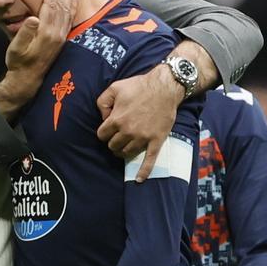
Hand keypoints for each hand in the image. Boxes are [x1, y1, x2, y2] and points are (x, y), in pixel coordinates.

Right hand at [0, 0, 75, 119]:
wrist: (27, 80)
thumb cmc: (17, 63)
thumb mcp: (15, 50)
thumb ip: (24, 33)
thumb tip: (33, 18)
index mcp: (45, 34)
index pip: (51, 6)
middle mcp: (56, 34)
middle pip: (61, 5)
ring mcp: (61, 38)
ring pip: (66, 10)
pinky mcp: (61, 40)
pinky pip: (69, 19)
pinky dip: (71, 6)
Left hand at [97, 64, 180, 180]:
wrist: (165, 87)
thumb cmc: (139, 86)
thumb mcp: (114, 88)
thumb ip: (102, 102)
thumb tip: (103, 117)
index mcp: (117, 119)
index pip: (101, 135)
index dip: (104, 132)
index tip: (109, 128)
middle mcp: (128, 131)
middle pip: (113, 146)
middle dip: (113, 141)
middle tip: (118, 135)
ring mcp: (142, 138)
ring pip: (126, 153)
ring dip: (123, 151)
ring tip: (125, 145)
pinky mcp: (156, 141)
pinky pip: (149, 160)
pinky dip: (144, 171)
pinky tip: (139, 179)